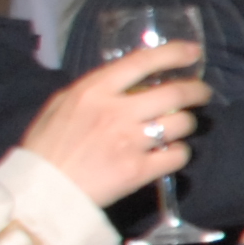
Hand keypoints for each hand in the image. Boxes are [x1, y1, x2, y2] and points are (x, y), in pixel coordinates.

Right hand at [20, 41, 202, 204]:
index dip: (173, 53)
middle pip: (174, 93)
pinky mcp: (139, 170)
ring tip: (181, 126)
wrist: (40, 192)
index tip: (193, 52)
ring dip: (188, 124)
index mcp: (94, 90)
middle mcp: (117, 112)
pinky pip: (177, 156)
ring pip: (181, 124)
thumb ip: (93, 91)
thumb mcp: (61, 105)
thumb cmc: (46, 146)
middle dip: (197, 90)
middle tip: (202, 93)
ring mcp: (130, 141)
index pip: (142, 62)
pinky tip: (170, 154)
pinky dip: (179, 153)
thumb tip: (125, 81)